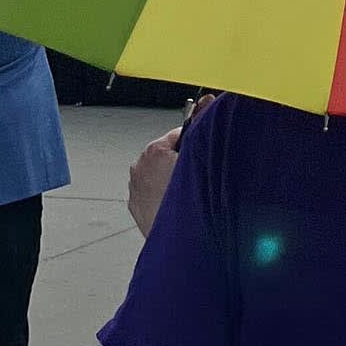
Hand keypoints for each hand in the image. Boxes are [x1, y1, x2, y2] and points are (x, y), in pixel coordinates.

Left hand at [127, 94, 209, 237]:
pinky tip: (181, 202)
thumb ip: (204, 126)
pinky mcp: (135, 206)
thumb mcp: (204, 158)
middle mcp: (139, 167)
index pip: (182, 132)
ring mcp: (135, 188)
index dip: (200, 140)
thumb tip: (209, 101)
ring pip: (162, 172)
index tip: (208, 150)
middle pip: (170, 152)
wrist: (178, 244)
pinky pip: (154, 190)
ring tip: (192, 191)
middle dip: (185, 160)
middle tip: (203, 174)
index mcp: (153, 152)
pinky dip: (166, 192)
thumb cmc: (189, 203)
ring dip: (176, 177)